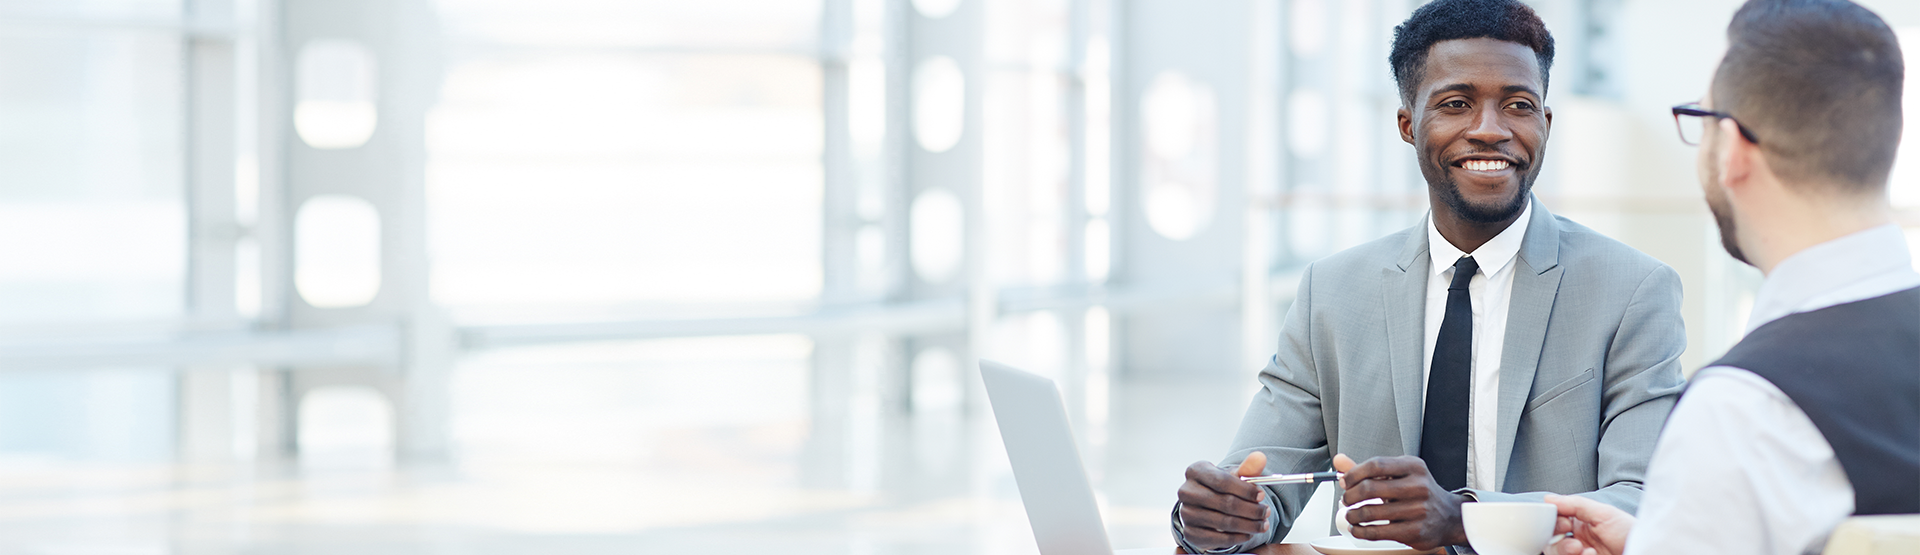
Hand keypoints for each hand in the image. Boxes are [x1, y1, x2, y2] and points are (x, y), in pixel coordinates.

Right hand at [1177, 451, 1271, 550]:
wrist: (1205, 507)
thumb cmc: (1222, 488)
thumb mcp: (1234, 476)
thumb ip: (1248, 468)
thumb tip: (1260, 458)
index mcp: (1195, 471)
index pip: (1222, 481)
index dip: (1245, 490)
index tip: (1262, 496)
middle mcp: (1186, 492)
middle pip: (1225, 503)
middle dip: (1251, 510)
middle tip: (1266, 512)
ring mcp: (1186, 513)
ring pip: (1224, 522)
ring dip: (1248, 525)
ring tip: (1262, 524)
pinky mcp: (1190, 533)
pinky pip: (1218, 539)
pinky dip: (1237, 537)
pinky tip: (1248, 534)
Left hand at [1333, 454, 1468, 550]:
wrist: (1449, 516)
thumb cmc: (1419, 492)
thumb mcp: (1399, 474)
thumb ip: (1369, 469)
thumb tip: (1339, 461)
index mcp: (1413, 466)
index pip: (1376, 464)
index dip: (1354, 474)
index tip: (1344, 481)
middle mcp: (1418, 486)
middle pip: (1370, 488)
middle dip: (1350, 496)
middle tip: (1346, 500)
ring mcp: (1418, 510)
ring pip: (1370, 512)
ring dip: (1352, 515)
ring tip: (1351, 515)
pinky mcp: (1415, 530)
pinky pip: (1378, 532)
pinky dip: (1361, 531)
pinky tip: (1358, 529)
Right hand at [1545, 494, 1633, 554]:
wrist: (1646, 550)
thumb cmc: (1630, 532)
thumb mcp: (1604, 513)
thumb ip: (1575, 504)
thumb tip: (1549, 499)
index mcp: (1580, 523)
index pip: (1554, 521)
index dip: (1554, 522)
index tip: (1565, 524)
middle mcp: (1577, 539)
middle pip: (1551, 541)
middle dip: (1559, 543)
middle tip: (1574, 543)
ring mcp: (1580, 553)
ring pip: (1556, 553)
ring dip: (1566, 552)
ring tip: (1583, 550)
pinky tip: (1592, 554)